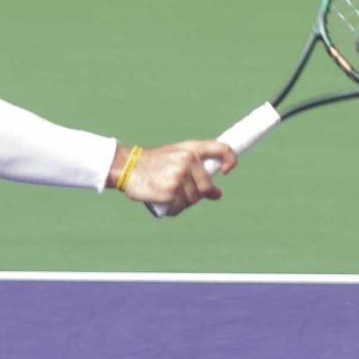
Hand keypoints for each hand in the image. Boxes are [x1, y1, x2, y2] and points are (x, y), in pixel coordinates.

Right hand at [114, 139, 237, 217]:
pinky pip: (180, 207)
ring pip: (193, 199)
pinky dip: (173, 209)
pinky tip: (163, 201)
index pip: (221, 149)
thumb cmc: (154, 164)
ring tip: (168, 192)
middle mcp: (187, 160)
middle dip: (197, 193)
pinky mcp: (170, 191)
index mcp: (191, 149)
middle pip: (206, 186)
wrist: (128, 167)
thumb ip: (197, 172)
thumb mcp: (177, 158)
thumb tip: (217, 193)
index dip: (230, 159)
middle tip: (179, 189)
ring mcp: (179, 176)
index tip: (226, 171)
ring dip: (182, 202)